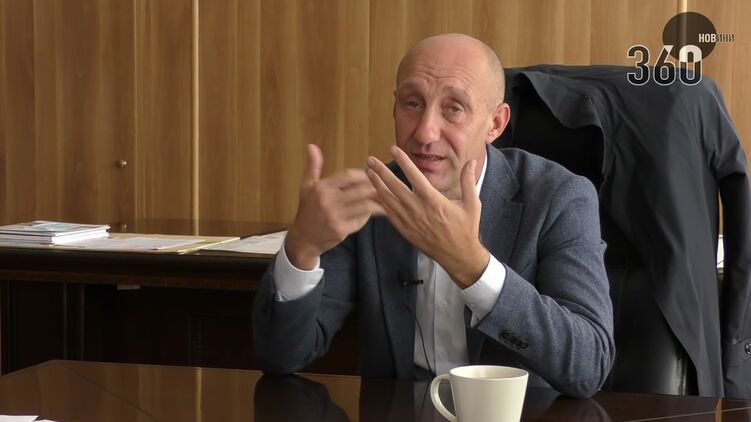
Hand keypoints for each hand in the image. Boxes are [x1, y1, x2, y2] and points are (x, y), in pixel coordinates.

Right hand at [286, 144, 384, 269]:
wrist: (303, 238)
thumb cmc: (307, 210)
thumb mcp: (307, 187)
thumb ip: (313, 166)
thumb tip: (312, 145)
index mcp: (321, 188)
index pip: (348, 175)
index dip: (363, 174)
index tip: (371, 175)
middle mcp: (328, 201)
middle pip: (360, 190)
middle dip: (375, 187)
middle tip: (384, 186)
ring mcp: (335, 217)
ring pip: (365, 206)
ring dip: (377, 202)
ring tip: (385, 198)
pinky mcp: (341, 230)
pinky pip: (361, 220)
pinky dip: (369, 215)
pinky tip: (376, 212)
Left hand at [366, 146, 489, 287]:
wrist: (458, 256)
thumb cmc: (465, 229)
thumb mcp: (472, 204)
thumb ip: (468, 182)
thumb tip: (471, 163)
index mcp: (433, 200)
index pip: (414, 176)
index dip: (402, 161)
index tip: (393, 149)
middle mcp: (418, 209)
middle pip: (394, 186)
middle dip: (381, 172)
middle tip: (370, 160)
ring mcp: (409, 221)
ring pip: (388, 200)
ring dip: (376, 185)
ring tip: (367, 173)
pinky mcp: (405, 230)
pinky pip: (389, 214)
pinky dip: (379, 203)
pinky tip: (372, 194)